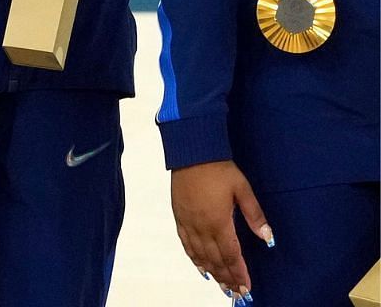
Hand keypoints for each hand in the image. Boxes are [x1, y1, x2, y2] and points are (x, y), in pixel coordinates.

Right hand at [171, 160, 271, 299]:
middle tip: (236, 293)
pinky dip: (193, 258)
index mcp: (219, 221)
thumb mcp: (243, 189)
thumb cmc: (219, 170)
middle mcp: (202, 226)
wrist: (192, 154)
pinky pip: (185, 243)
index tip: (246, 287)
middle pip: (215, 259)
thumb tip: (268, 238)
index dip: (239, 273)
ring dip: (212, 272)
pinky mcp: (179, 217)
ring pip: (200, 254)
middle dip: (227, 277)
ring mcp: (188, 222)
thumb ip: (254, 215)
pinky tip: (200, 267)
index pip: (231, 254)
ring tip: (221, 285)